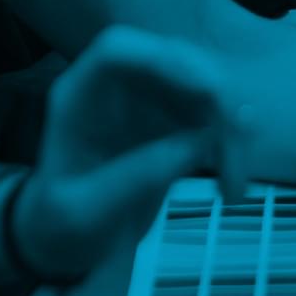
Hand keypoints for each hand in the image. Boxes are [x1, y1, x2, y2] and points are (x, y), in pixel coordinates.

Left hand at [17, 29, 248, 281]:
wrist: (72, 244)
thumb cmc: (62, 227)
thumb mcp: (83, 214)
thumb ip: (131, 179)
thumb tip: (195, 144)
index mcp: (80, 99)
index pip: (117, 51)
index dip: (163, 58)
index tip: (207, 90)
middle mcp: (117, 90)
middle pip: (175, 63)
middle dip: (213, 101)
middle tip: (233, 150)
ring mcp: (149, 102)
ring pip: (206, 90)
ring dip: (231, 131)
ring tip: (234, 188)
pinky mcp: (175, 122)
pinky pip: (216, 118)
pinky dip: (232, 147)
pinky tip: (232, 184)